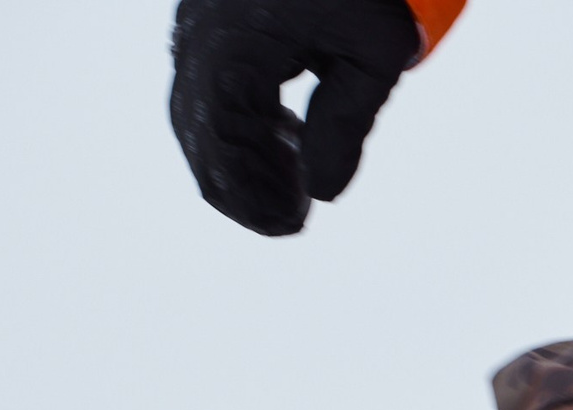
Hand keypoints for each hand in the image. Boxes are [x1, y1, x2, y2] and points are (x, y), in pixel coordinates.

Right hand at [170, 0, 421, 236]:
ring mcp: (198, 29)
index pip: (223, 156)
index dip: (254, 202)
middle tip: (292, 217)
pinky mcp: (212, 20)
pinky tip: (283, 135)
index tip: (294, 225)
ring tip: (290, 183)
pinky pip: (211, 84)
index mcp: (230, 56)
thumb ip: (345, 126)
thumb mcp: (374, 51)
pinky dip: (240, 120)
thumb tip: (323, 193)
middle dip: (244, 188)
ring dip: (242, 157)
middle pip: (203, 142)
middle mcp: (200, 44)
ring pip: (200, 116)